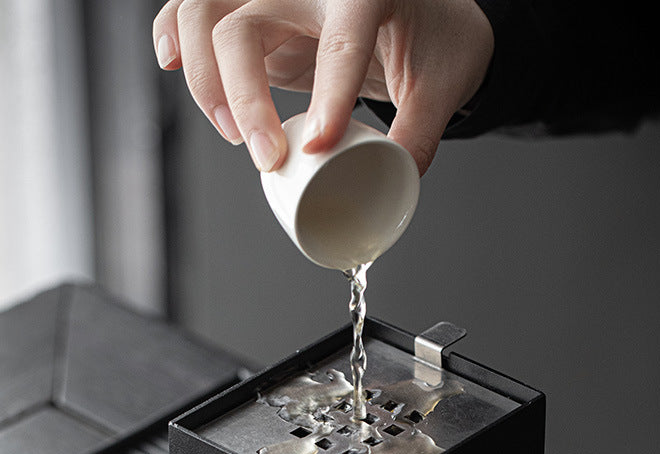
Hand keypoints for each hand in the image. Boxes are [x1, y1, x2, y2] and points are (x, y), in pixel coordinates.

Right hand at [153, 0, 493, 174]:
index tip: (322, 146)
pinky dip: (176, 35)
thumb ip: (419, 135)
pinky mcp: (261, 19)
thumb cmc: (437, 39)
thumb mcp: (441, 87)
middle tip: (267, 157)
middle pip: (244, 24)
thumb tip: (396, 185)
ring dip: (206, 80)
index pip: (340, 40)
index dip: (329, 95)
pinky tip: (171, 63)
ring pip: (207, 16)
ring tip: (233, 135)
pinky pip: (199, 15)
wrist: (425, 14)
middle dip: (243, 98)